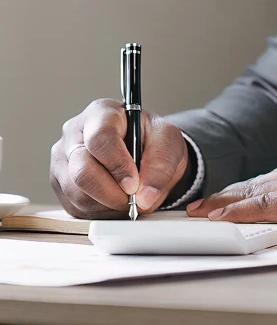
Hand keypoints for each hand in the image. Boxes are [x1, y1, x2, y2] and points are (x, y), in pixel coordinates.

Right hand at [50, 99, 187, 218]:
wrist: (144, 151)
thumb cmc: (152, 139)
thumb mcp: (168, 142)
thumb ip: (161, 165)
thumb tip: (144, 197)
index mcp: (101, 113)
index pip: (100, 139)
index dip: (117, 165)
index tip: (134, 184)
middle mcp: (74, 134)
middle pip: (82, 170)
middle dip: (112, 192)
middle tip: (134, 199)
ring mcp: (62, 161)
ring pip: (77, 194)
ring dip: (107, 204)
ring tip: (129, 198)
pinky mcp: (60, 185)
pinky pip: (75, 208)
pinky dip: (100, 211)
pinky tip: (116, 201)